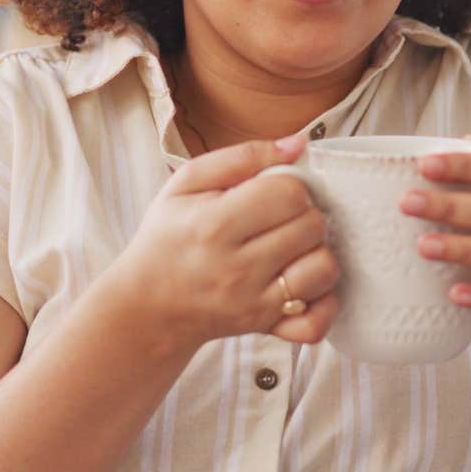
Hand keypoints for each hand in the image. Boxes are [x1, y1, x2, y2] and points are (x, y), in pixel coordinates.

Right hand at [108, 136, 341, 351]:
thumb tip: (298, 144)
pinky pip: (315, 323)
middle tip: (283, 219)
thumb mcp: (187, 183)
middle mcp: (237, 267)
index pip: (289, 193)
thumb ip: (243, 157)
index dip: (290, 186)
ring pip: (323, 270)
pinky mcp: (264, 327)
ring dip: (317, 253)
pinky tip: (305, 285)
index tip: (274, 192)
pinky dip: (322, 304)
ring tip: (295, 249)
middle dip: (306, 215)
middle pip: (312, 227)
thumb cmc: (168, 237)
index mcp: (216, 224)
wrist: (147, 304)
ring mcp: (253, 302)